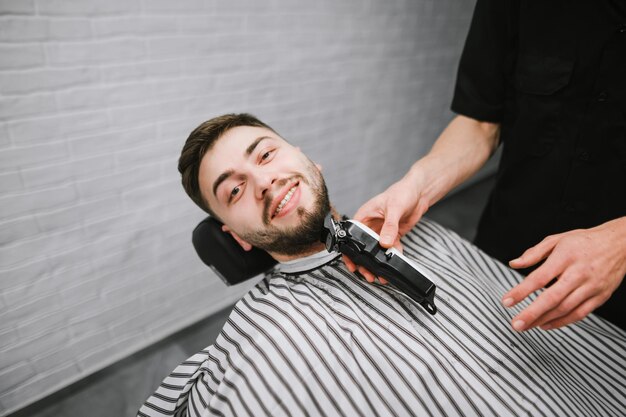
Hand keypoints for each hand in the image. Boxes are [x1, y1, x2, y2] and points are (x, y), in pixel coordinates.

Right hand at [343, 171, 429, 282]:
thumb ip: (389, 227)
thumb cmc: (402, 192)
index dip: (349, 251)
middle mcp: (370, 225)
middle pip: (362, 247)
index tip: (353, 264)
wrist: (419, 192)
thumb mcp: (394, 209)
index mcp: (364, 216)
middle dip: (364, 262)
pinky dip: (391, 257)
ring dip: (378, 263)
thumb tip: (384, 243)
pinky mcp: (392, 235)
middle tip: (369, 274)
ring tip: (381, 275)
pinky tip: (394, 263)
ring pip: (375, 251)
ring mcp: (381, 231)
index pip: (351, 236)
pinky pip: (390, 250)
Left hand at [502, 217, 625, 330]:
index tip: (507, 301)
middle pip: (552, 297)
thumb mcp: (557, 240)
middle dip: (532, 313)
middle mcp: (579, 273)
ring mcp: (591, 286)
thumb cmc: (585, 241)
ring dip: (544, 320)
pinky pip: (580, 314)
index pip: (539, 277)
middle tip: (516, 324)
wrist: (620, 243)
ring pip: (565, 309)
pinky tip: (546, 325)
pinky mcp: (600, 297)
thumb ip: (534, 253)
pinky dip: (562, 322)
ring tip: (526, 326)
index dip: (521, 291)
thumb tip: (514, 264)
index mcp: (565, 257)